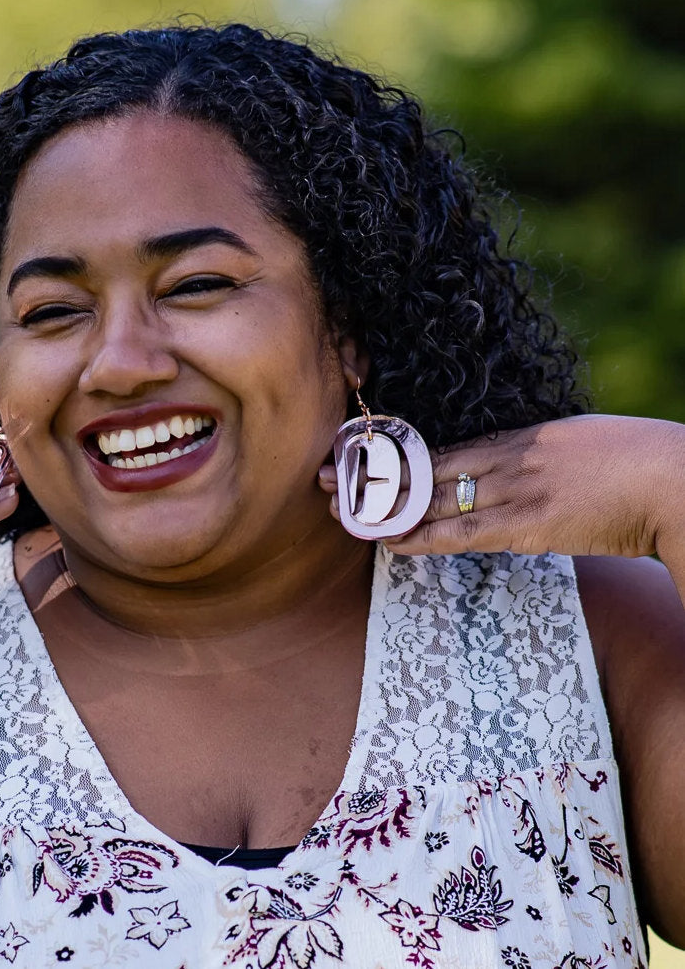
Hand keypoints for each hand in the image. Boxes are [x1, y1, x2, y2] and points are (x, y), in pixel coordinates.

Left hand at [319, 415, 684, 559]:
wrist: (673, 481)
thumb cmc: (633, 460)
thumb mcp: (572, 443)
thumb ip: (531, 453)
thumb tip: (498, 465)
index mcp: (518, 435)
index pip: (439, 446)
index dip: (391, 454)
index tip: (354, 454)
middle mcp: (507, 458)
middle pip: (423, 468)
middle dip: (371, 477)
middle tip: (325, 478)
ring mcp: (515, 490)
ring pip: (433, 500)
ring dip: (384, 509)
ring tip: (342, 514)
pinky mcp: (529, 526)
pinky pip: (462, 533)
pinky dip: (422, 537)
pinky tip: (390, 541)